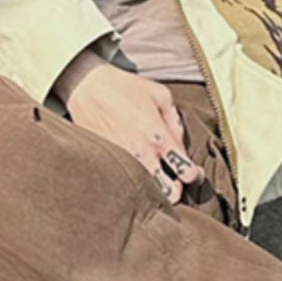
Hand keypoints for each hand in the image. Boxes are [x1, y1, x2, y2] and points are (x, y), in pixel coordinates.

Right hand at [66, 63, 203, 202]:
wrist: (87, 87)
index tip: (191, 172)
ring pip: (145, 194)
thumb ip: (176, 121)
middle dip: (176, 190)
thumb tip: (180, 144)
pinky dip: (130, 185)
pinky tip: (132, 174)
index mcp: (159, 136)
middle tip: (173, 182)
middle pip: (169, 193)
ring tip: (153, 181)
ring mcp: (122, 162)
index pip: (186, 171)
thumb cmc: (124, 87)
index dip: (193, 175)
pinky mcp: (105, 164)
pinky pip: (123, 185)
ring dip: (153, 191)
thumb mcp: (160, 94)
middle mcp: (142, 154)